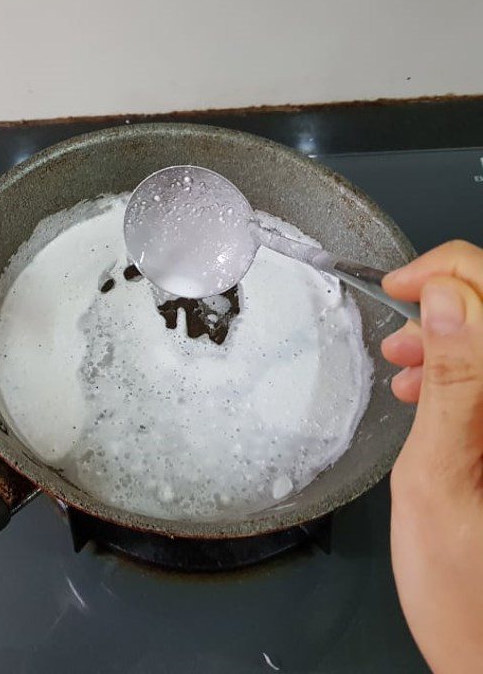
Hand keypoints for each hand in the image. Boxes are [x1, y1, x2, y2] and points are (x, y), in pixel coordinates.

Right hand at [382, 240, 482, 672]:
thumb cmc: (467, 590)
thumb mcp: (439, 476)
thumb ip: (453, 381)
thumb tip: (448, 302)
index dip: (452, 274)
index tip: (404, 287)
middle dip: (449, 301)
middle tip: (397, 320)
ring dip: (450, 335)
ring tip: (402, 359)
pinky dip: (457, 367)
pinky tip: (423, 386)